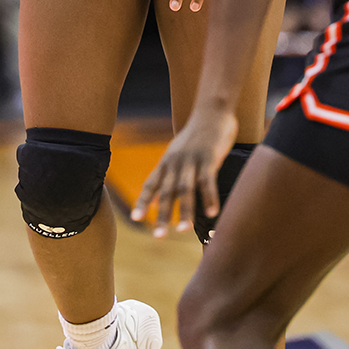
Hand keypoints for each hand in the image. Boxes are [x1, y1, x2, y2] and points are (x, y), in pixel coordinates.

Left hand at [130, 106, 238, 237]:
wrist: (211, 111)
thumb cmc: (195, 136)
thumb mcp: (176, 153)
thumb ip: (167, 175)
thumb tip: (156, 199)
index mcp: (166, 162)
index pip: (151, 184)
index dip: (143, 201)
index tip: (136, 219)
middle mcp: (176, 162)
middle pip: (167, 191)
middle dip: (163, 215)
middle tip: (158, 237)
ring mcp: (192, 160)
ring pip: (185, 188)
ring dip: (185, 211)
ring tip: (182, 231)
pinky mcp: (210, 157)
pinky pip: (208, 180)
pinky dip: (209, 197)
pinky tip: (212, 213)